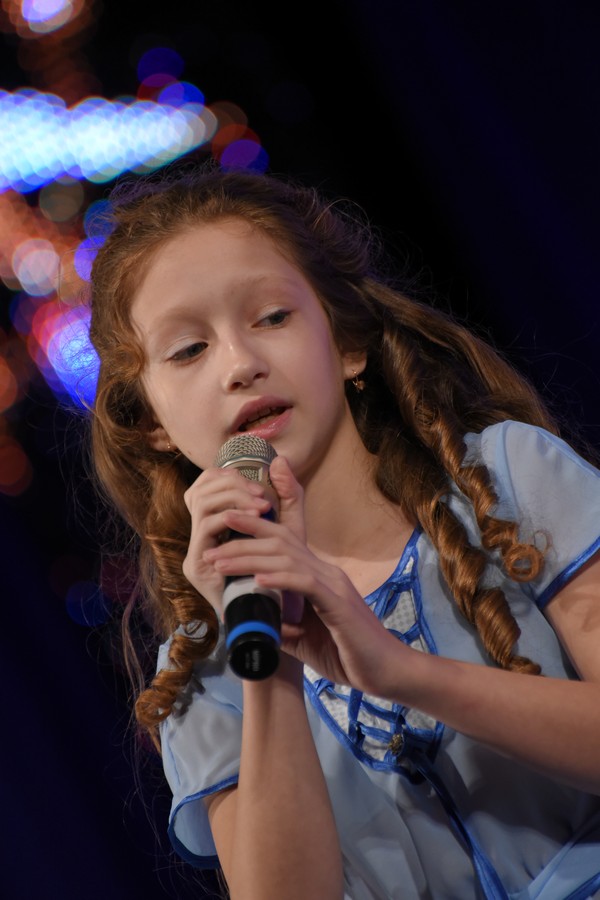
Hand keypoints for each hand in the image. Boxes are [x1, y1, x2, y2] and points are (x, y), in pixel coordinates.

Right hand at [182, 466, 272, 613]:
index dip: (228, 476)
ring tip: (260, 505)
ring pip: (200, 501)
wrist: (280, 616)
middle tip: (261, 495)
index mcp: (215, 524)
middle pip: (201, 488)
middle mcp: (200, 535)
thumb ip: (286, 494)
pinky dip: (230, 516)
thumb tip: (279, 459)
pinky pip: (205, 526)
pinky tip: (254, 519)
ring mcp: (195, 550)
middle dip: (233, 484)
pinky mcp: (196, 565)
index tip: (258, 485)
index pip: (206, 483)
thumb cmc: (284, 570)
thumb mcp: (288, 526)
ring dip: (232, 497)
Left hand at [202, 456, 399, 693]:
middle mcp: (325, 573)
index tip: (225, 525)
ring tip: (221, 561)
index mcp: (318, 577)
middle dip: (243, 536)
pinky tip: (257, 580)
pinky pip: (305, 583)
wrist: (386, 673)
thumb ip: (281, 625)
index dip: (254, 529)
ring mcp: (333, 585)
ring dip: (249, 558)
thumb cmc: (349, 656)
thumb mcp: (304, 639)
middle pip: (280, 541)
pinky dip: (279, 579)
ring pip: (286, 558)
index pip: (283, 542)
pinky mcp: (338, 603)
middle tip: (212, 538)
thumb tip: (253, 621)